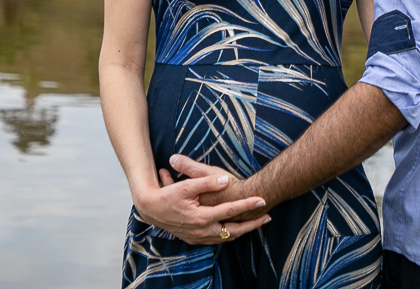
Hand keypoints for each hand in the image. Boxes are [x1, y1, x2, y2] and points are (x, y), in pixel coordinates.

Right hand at [132, 162, 269, 245]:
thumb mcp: (186, 186)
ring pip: (226, 237)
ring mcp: (198, 237)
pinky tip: (236, 229)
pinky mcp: (195, 239)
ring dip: (243, 230)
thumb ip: (206, 182)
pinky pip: (217, 239)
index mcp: (201, 217)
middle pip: (234, 231)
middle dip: (252, 224)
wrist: (151, 209)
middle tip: (268, 217)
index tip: (262, 200)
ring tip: (257, 222)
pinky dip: (230, 235)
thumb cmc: (167, 195)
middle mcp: (202, 231)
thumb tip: (224, 180)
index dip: (247, 205)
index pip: (230, 211)